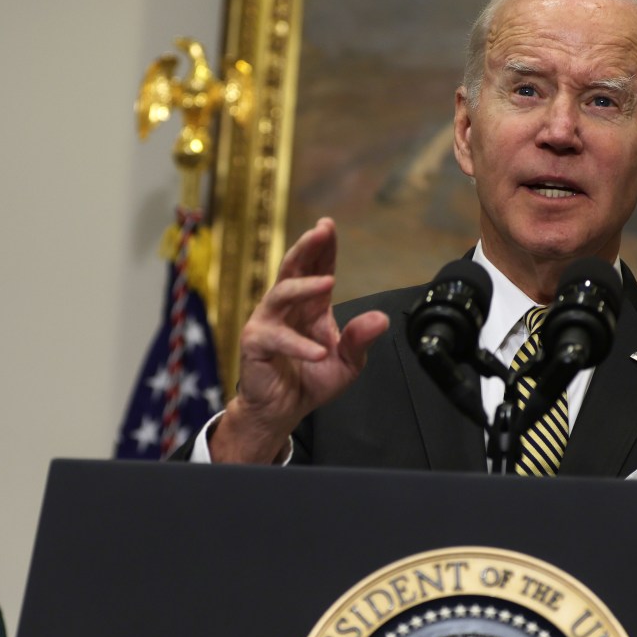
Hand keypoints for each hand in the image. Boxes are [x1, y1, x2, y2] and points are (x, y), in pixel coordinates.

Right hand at [210, 217, 388, 462]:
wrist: (283, 410)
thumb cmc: (311, 380)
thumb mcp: (347, 362)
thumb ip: (361, 339)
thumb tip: (381, 319)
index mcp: (310, 306)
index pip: (316, 268)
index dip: (323, 247)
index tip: (329, 226)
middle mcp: (286, 307)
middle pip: (293, 268)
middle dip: (307, 247)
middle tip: (321, 231)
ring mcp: (268, 322)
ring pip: (282, 293)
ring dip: (304, 285)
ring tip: (328, 282)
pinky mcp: (255, 343)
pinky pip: (276, 338)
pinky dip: (298, 345)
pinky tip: (318, 352)